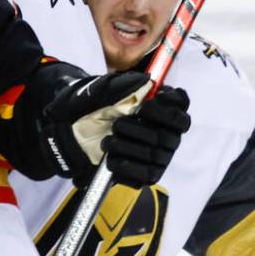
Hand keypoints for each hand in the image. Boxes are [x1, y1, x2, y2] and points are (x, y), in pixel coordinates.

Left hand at [42, 72, 190, 186]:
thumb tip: (145, 81)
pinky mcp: (148, 173)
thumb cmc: (94, 108)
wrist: (73, 133)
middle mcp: (167, 130)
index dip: (166, 108)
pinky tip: (111, 159)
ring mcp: (160, 155)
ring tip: (107, 142)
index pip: (181, 104)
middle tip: (117, 126)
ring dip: (128, 147)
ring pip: (155, 155)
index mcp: (160, 105)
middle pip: (167, 134)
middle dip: (138, 130)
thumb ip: (123, 84)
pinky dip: (126, 166)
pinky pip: (146, 174)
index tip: (144, 107)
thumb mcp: (101, 91)